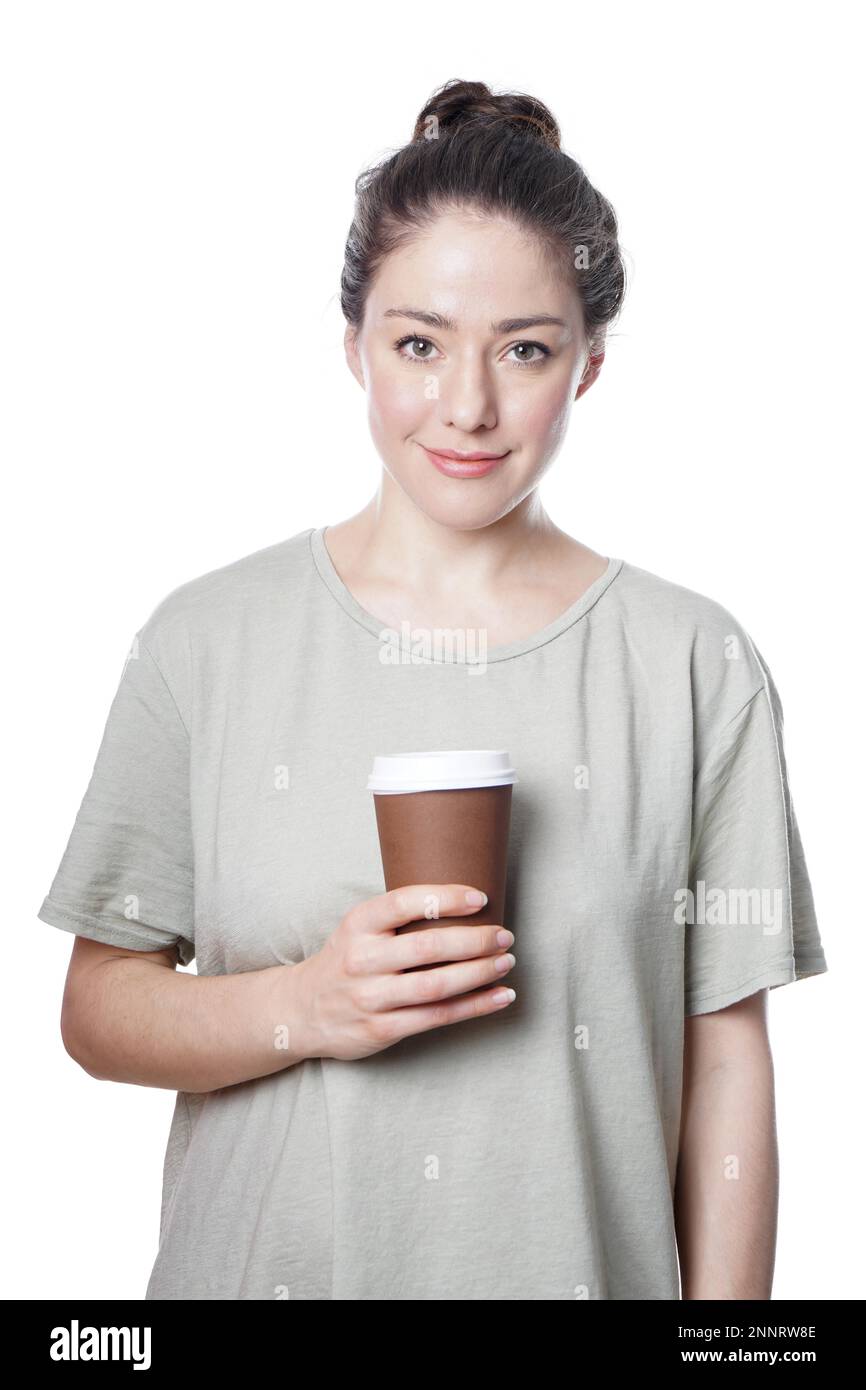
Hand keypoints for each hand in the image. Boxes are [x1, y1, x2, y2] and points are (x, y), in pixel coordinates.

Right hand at [293, 884, 515, 1060]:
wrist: (302, 1010)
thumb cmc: (346, 960)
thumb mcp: (359, 928)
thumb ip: (398, 917)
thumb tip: (465, 902)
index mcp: (359, 925)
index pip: (405, 903)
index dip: (446, 898)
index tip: (480, 898)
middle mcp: (363, 959)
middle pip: (428, 947)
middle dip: (475, 940)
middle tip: (504, 935)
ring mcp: (371, 997)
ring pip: (436, 985)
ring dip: (480, 973)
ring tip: (506, 962)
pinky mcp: (382, 1029)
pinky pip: (437, 1016)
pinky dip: (475, 1006)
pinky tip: (500, 996)